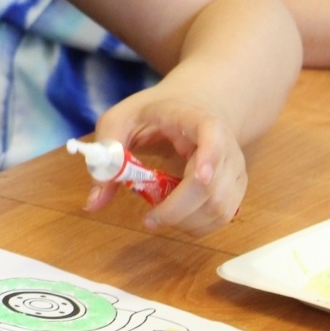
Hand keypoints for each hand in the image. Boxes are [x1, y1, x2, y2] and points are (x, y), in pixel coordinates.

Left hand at [88, 90, 245, 236]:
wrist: (194, 104)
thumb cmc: (154, 112)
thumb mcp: (121, 119)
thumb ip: (107, 153)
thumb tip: (93, 202)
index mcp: (196, 119)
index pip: (213, 134)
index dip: (211, 157)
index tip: (200, 177)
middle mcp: (225, 145)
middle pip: (213, 186)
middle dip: (178, 210)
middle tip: (148, 220)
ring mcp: (234, 168)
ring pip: (221, 208)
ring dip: (187, 222)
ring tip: (160, 217)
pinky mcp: (235, 187)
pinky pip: (224, 216)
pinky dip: (199, 226)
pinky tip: (178, 217)